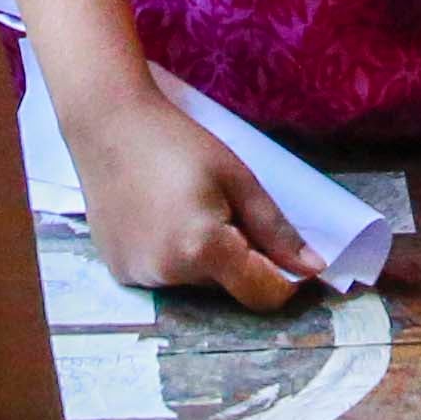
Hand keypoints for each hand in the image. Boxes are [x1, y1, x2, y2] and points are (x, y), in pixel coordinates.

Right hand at [63, 88, 316, 309]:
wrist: (107, 124)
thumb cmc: (177, 142)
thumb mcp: (238, 179)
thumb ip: (276, 230)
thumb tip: (313, 268)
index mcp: (203, 249)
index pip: (263, 295)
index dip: (284, 279)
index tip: (283, 252)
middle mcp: (168, 274)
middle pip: (227, 286)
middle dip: (236, 256)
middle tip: (218, 207)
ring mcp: (138, 276)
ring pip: (195, 282)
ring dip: (203, 257)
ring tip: (182, 207)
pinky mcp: (119, 272)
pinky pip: (164, 275)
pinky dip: (171, 256)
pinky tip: (157, 216)